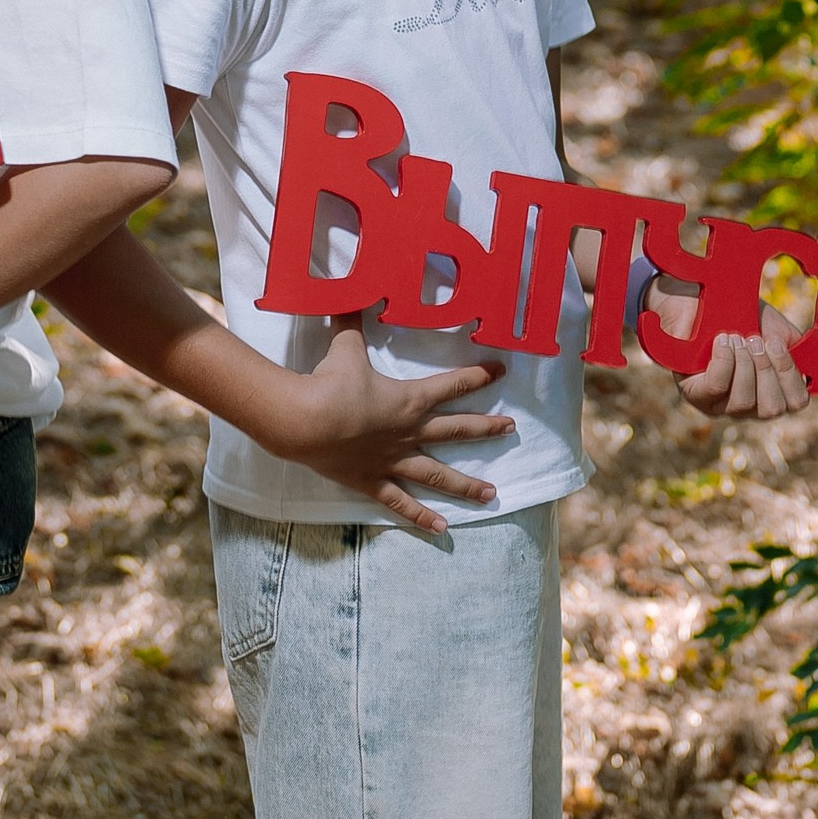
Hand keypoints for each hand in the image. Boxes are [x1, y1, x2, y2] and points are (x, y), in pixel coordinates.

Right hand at [274, 323, 515, 538]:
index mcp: (409, 399)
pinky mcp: (372, 481)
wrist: (306, 421)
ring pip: (438, 475)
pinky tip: (442, 529)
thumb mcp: (345, 345)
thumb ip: (353, 319)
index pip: (452, 385)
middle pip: (456, 430)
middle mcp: (409, 432)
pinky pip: (402, 502)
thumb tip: (357, 289)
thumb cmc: (329, 383)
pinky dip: (421, 517)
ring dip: (467, 484)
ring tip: (492, 495)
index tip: (502, 372)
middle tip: (510, 429)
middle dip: (486, 428)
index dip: (479, 376)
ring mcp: (394, 460)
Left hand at [665, 295, 811, 420]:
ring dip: (743, 364)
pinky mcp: (696, 396)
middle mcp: (750, 407)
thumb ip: (799, 349)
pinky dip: (724, 361)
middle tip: (755, 339)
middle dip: (766, 370)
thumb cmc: (743, 318)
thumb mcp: (778, 331)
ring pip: (744, 401)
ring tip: (736, 338)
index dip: (791, 375)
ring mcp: (722, 405)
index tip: (777, 343)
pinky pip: (717, 388)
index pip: (796, 402)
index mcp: (775, 392)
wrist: (704, 302)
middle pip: (772, 409)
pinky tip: (722, 342)